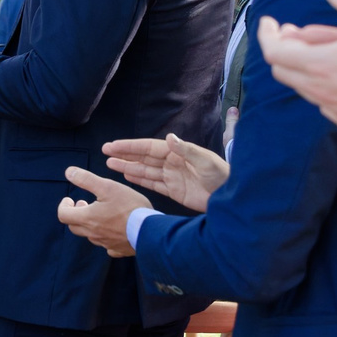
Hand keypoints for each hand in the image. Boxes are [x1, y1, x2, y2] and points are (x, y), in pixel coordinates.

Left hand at [56, 167, 149, 256]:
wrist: (151, 230)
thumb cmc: (130, 207)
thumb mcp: (108, 187)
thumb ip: (86, 180)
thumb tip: (68, 172)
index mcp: (88, 218)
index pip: (63, 215)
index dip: (63, 206)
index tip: (70, 199)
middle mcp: (93, 234)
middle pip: (74, 226)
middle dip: (76, 214)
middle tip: (85, 204)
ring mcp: (106, 243)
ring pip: (90, 236)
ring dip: (90, 224)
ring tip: (101, 213)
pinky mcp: (119, 249)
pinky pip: (107, 246)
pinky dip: (105, 237)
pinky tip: (113, 230)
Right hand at [102, 133, 227, 211]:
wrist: (230, 198)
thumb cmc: (222, 176)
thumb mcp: (206, 161)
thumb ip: (186, 150)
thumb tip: (168, 138)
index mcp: (178, 153)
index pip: (149, 148)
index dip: (131, 146)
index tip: (114, 145)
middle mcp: (172, 163)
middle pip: (144, 158)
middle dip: (125, 154)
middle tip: (106, 151)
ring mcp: (172, 177)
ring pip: (145, 170)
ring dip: (128, 167)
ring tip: (110, 164)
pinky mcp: (174, 191)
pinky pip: (152, 184)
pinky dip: (139, 180)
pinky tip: (127, 176)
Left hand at [257, 0, 336, 141]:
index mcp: (320, 64)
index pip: (274, 51)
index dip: (266, 34)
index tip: (270, 21)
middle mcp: (319, 89)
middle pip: (282, 70)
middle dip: (282, 48)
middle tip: (291, 32)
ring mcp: (333, 108)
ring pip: (302, 86)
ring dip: (301, 66)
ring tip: (315, 49)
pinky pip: (322, 100)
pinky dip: (319, 83)